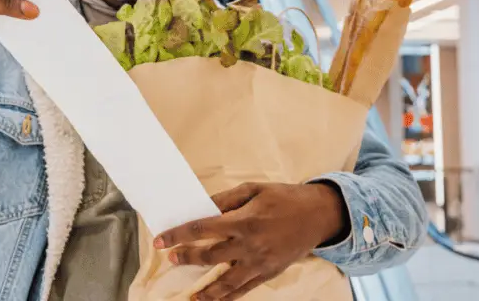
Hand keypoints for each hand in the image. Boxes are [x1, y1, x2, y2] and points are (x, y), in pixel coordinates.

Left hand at [153, 182, 347, 300]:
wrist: (318, 215)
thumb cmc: (284, 197)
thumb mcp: (253, 189)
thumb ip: (225, 199)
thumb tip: (202, 208)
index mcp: (244, 220)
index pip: (202, 229)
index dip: (178, 235)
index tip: (160, 241)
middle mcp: (250, 245)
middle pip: (210, 256)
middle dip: (187, 258)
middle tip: (171, 259)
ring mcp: (260, 262)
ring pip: (227, 282)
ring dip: (206, 290)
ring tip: (191, 296)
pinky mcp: (270, 273)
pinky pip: (245, 289)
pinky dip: (229, 297)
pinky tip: (215, 300)